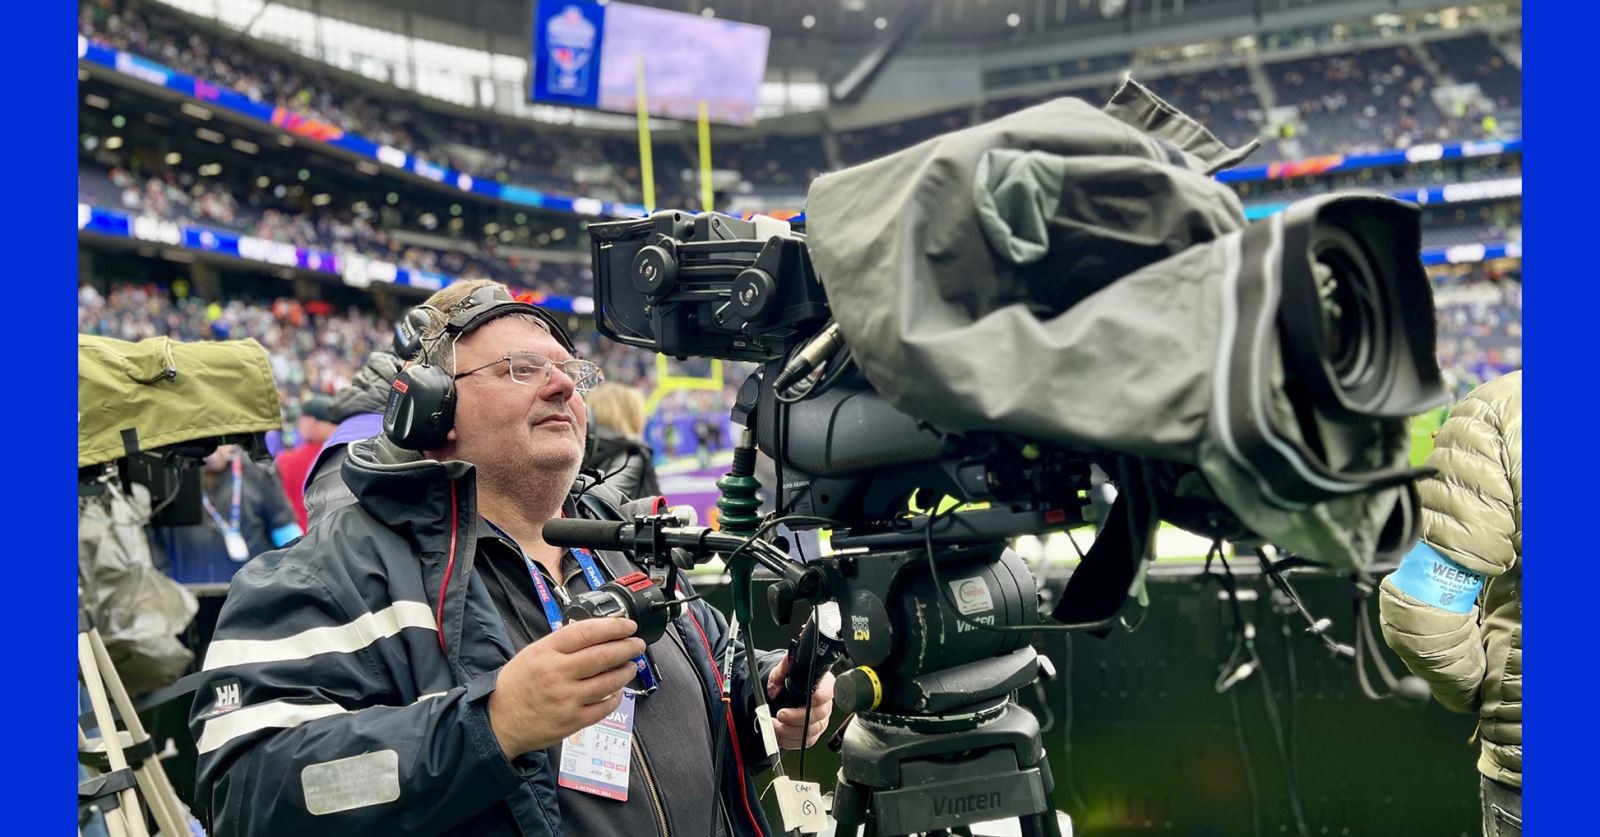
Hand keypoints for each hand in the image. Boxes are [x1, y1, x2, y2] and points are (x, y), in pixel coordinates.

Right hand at [488, 617, 645, 758]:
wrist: (499, 720)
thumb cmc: (517, 685)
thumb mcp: (533, 653)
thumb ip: (562, 643)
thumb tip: (596, 633)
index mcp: (546, 652)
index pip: (587, 632)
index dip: (613, 626)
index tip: (628, 625)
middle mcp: (557, 674)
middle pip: (603, 655)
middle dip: (627, 647)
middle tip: (637, 644)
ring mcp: (567, 699)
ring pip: (609, 682)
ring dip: (625, 671)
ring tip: (631, 665)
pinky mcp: (573, 721)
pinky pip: (604, 707)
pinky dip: (616, 697)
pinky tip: (617, 691)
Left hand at [765, 654, 834, 749]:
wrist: (776, 697)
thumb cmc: (782, 683)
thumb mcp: (780, 672)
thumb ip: (785, 665)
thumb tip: (789, 656)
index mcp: (822, 684)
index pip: (829, 691)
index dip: (820, 697)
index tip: (806, 701)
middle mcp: (824, 703)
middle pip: (819, 715)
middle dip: (797, 718)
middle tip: (780, 715)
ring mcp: (820, 719)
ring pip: (811, 731)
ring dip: (789, 731)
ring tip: (774, 725)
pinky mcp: (813, 733)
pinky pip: (805, 742)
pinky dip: (790, 740)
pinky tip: (779, 734)